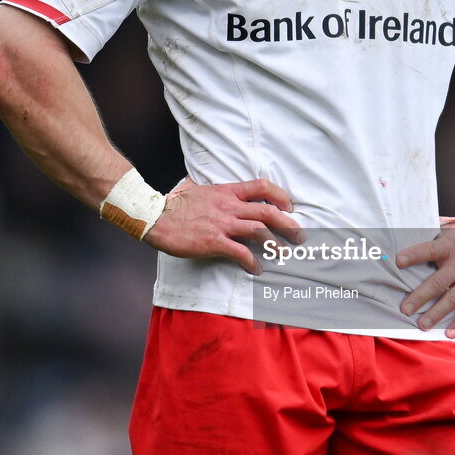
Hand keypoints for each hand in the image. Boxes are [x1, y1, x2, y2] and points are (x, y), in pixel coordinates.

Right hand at [143, 176, 303, 274]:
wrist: (155, 217)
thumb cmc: (175, 204)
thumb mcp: (197, 188)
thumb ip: (211, 189)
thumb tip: (213, 187)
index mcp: (226, 191)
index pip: (261, 186)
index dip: (280, 195)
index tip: (289, 206)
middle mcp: (228, 206)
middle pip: (267, 211)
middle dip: (288, 224)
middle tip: (299, 235)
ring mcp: (222, 224)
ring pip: (259, 230)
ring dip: (276, 243)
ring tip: (284, 254)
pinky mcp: (214, 242)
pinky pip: (240, 252)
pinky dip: (252, 261)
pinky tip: (257, 269)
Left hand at [396, 224, 454, 336]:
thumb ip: (437, 228)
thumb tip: (415, 225)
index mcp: (451, 245)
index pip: (429, 250)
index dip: (414, 255)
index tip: (398, 262)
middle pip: (438, 282)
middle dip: (419, 297)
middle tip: (405, 309)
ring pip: (453, 299)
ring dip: (436, 313)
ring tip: (422, 325)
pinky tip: (451, 331)